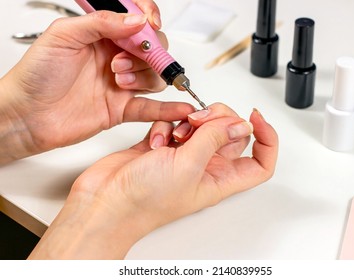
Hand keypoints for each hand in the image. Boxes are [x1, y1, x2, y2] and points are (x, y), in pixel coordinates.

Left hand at [0, 5, 193, 161]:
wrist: (27, 116)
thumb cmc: (36, 75)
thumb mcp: (63, 36)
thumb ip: (101, 23)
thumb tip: (137, 20)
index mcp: (101, 35)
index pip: (137, 21)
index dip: (149, 19)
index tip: (150, 24)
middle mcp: (115, 57)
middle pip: (152, 49)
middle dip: (146, 52)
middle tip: (122, 58)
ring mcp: (120, 84)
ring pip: (154, 76)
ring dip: (144, 75)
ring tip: (118, 79)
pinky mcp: (122, 108)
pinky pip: (150, 107)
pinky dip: (167, 109)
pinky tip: (180, 107)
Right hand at [29, 103, 277, 258]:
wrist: (106, 202)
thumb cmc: (144, 200)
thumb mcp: (188, 166)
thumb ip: (215, 139)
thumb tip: (240, 122)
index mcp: (220, 179)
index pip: (260, 162)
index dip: (266, 139)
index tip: (256, 118)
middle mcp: (205, 167)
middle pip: (230, 133)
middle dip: (217, 118)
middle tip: (199, 120)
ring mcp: (184, 155)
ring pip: (201, 124)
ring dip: (188, 122)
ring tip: (173, 135)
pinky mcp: (164, 145)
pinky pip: (175, 123)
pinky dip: (167, 123)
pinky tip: (156, 138)